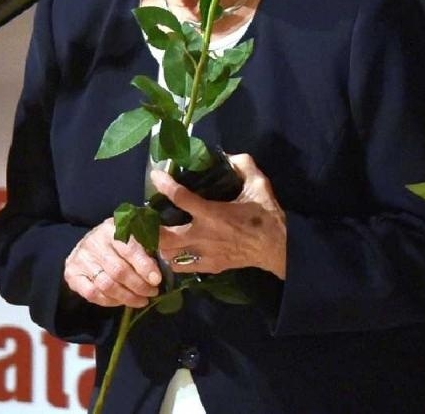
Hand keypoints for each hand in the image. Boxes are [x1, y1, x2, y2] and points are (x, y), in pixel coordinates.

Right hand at [64, 218, 163, 308]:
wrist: (88, 245)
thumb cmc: (118, 241)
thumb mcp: (134, 234)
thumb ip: (149, 243)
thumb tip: (166, 257)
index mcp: (112, 228)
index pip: (129, 248)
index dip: (144, 266)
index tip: (157, 280)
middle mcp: (94, 242)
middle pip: (118, 271)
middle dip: (139, 286)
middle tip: (152, 293)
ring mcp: (81, 258)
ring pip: (106, 285)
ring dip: (127, 297)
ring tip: (142, 300)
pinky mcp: (71, 274)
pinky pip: (92, 294)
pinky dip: (109, 301)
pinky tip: (121, 301)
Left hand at [154, 153, 287, 278]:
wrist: (278, 247)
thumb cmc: (266, 215)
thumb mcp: (258, 184)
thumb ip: (243, 165)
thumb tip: (228, 156)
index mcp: (212, 213)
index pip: (180, 198)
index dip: (165, 185)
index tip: (155, 176)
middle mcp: (203, 235)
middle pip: (164, 236)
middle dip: (151, 227)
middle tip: (147, 217)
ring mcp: (204, 254)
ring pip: (169, 254)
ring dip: (159, 244)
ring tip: (156, 233)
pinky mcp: (209, 267)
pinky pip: (182, 267)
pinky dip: (173, 259)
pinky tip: (173, 250)